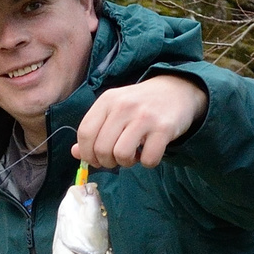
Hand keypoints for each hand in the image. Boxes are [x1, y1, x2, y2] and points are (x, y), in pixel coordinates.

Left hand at [75, 74, 206, 168]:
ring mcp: (144, 116)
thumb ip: (94, 130)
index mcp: (107, 100)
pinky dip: (147, 162)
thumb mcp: (114, 110)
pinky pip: (148, 159)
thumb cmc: (140, 105)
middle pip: (101, 148)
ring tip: (133, 155)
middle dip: (107, 162)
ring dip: (126, 163)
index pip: (85, 133)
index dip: (86, 153)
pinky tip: (149, 152)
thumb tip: (76, 153)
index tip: (95, 159)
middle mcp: (124, 106)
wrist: (177, 90)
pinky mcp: (164, 128)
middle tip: (117, 158)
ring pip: (121, 155)